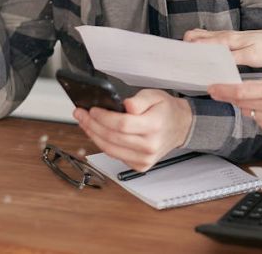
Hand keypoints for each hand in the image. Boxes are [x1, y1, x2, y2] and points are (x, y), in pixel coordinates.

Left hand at [73, 89, 193, 171]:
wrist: (180, 127)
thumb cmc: (166, 111)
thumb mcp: (155, 95)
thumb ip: (139, 100)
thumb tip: (125, 105)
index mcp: (154, 126)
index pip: (122, 125)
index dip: (103, 118)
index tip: (92, 110)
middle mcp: (150, 145)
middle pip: (112, 138)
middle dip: (92, 125)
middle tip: (81, 115)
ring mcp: (145, 158)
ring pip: (110, 150)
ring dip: (93, 136)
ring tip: (85, 123)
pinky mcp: (141, 165)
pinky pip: (115, 156)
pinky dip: (103, 145)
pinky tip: (97, 134)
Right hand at [183, 29, 261, 67]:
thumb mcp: (252, 57)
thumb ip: (232, 58)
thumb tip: (212, 61)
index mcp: (228, 39)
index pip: (200, 41)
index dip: (187, 49)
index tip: (178, 58)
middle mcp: (226, 35)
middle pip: (197, 36)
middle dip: (185, 45)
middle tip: (180, 60)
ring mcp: (229, 36)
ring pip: (204, 36)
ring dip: (193, 45)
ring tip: (186, 59)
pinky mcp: (234, 39)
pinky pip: (213, 40)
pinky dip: (203, 44)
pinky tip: (203, 54)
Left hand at [207, 80, 261, 135]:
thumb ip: (260, 87)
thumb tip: (238, 91)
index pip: (243, 91)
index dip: (225, 90)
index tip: (212, 88)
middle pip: (241, 102)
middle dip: (227, 97)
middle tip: (215, 91)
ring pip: (248, 112)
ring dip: (244, 106)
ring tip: (256, 100)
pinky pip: (257, 121)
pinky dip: (257, 115)